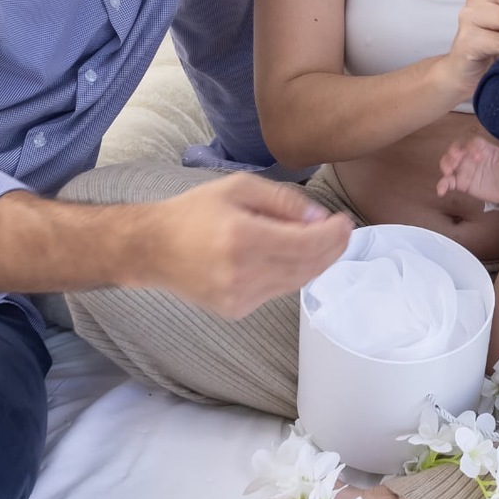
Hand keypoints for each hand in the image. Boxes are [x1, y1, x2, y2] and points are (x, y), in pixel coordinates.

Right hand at [141, 173, 353, 318]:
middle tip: (343, 232)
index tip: (346, 221)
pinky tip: (291, 256)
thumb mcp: (238, 188)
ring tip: (323, 242)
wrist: (153, 249)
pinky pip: (277, 291)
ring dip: (315, 262)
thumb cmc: (195, 212)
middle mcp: (242, 272)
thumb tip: (319, 218)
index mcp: (242, 237)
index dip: (333, 235)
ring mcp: (239, 297)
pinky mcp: (236, 310)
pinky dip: (291, 273)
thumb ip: (283, 201)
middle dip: (331, 249)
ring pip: (296, 282)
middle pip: (306, 266)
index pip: (305, 244)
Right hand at [436, 136, 498, 203]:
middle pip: (456, 148)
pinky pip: (447, 181)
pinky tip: (441, 191)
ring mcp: (464, 168)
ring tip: (448, 172)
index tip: (479, 157)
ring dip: (445, 164)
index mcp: (482, 148)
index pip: (473, 142)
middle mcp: (470, 156)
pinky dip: (442, 185)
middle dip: (453, 152)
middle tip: (456, 160)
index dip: (473, 147)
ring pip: (448, 161)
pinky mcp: (460, 182)